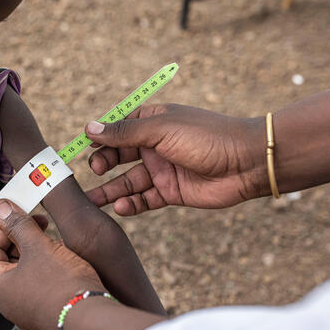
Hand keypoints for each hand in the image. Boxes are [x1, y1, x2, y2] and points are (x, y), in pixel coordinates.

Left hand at [0, 200, 105, 329]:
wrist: (92, 321)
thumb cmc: (60, 282)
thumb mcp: (38, 246)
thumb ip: (18, 224)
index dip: (2, 228)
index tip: (20, 213)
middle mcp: (8, 304)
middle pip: (7, 261)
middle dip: (22, 238)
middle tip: (41, 221)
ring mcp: (28, 313)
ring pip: (26, 273)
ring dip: (37, 252)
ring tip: (55, 239)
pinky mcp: (48, 316)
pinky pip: (41, 287)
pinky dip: (48, 269)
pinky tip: (66, 260)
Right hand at [85, 103, 265, 214]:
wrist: (247, 163)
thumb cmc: (206, 136)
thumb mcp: (160, 129)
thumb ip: (124, 133)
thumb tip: (89, 128)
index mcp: (152, 121)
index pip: (118, 128)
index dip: (100, 137)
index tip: (82, 146)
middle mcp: (155, 145)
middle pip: (119, 155)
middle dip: (103, 163)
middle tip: (93, 171)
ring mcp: (162, 169)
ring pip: (128, 181)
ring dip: (110, 190)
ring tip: (92, 201)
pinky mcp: (171, 192)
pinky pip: (144, 199)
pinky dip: (131, 204)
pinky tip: (120, 207)